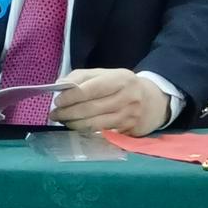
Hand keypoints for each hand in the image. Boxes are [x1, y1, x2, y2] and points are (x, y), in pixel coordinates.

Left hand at [50, 68, 170, 136]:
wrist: (154, 101)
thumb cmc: (123, 85)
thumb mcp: (107, 74)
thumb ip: (83, 77)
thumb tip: (60, 85)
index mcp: (120, 79)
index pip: (90, 89)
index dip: (71, 96)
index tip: (58, 100)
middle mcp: (126, 98)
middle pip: (91, 108)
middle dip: (68, 112)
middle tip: (54, 114)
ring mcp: (128, 116)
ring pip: (95, 123)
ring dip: (74, 124)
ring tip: (62, 121)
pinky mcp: (127, 131)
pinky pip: (101, 133)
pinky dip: (85, 131)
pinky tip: (75, 128)